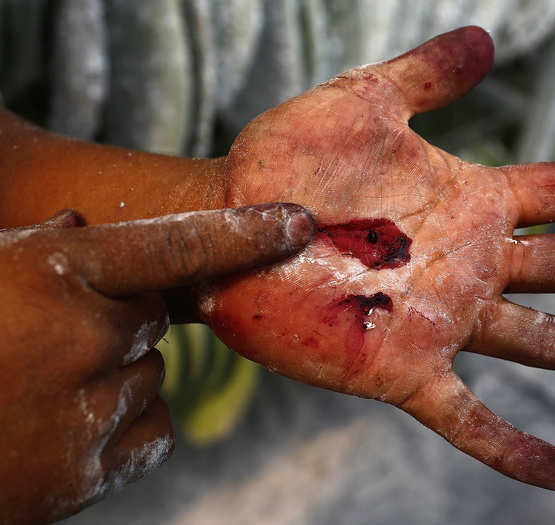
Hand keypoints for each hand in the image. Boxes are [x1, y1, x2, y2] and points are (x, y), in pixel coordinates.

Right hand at [0, 204, 312, 522]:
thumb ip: (41, 246)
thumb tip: (87, 222)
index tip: (300, 224)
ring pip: (151, 374)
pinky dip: (122, 424)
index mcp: (56, 273)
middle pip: (157, 317)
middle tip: (55, 337)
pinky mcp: (89, 470)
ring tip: (38, 388)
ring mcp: (90, 407)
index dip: (246, 232)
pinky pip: (150, 428)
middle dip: (120, 320)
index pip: (177, 244)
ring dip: (112, 375)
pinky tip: (61, 425)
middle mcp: (86, 336)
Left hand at [203, 27, 554, 489]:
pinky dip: (509, 446)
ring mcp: (439, 318)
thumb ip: (425, 76)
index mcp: (465, 201)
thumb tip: (488, 39)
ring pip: (540, 340)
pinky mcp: (399, 366)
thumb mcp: (364, 102)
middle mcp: (466, 262)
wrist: (228, 226)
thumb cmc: (285, 162)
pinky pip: (465, 416)